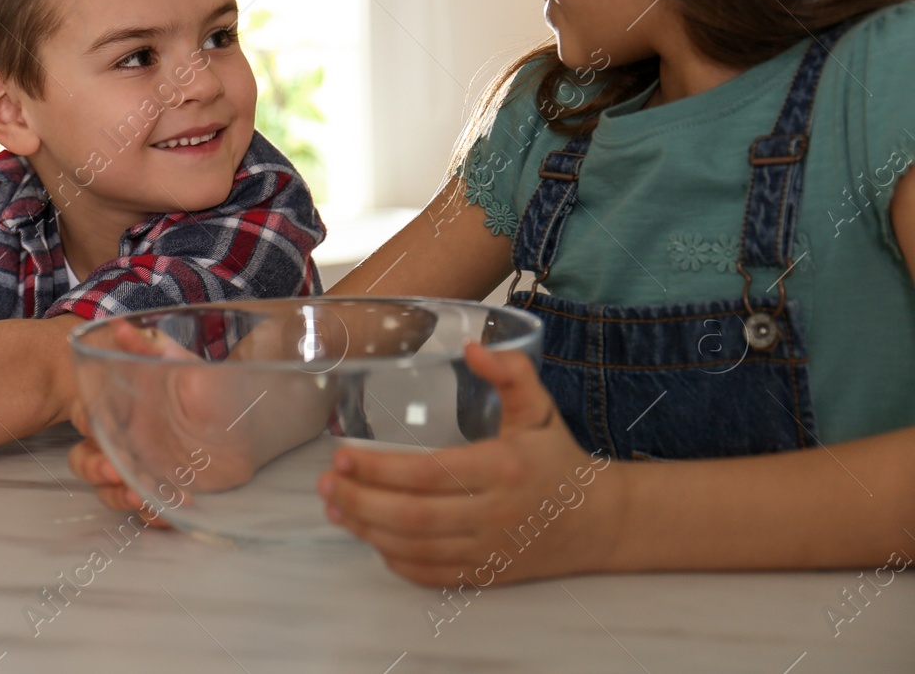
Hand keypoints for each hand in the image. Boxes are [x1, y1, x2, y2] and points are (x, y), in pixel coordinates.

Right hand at [67, 319, 270, 524]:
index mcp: (124, 407)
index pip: (88, 416)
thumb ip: (147, 349)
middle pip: (88, 458)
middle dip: (92, 467)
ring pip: (111, 489)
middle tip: (113, 469)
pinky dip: (155, 513)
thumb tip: (118, 326)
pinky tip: (174, 505)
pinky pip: (149, 511)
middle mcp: (128, 439)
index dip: (86, 422)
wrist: (255, 419)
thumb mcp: (182, 365)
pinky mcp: (169, 492)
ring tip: (140, 494)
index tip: (93, 425)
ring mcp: (146, 468)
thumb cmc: (214, 388)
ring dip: (118, 495)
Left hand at [316, 342, 624, 585]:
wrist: (598, 522)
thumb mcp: (540, 407)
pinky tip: (371, 537)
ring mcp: (488, 550)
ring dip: (367, 529)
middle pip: (413, 516)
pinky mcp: (485, 575)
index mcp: (504, 469)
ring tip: (335, 507)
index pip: (429, 474)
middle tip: (325, 484)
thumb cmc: (557, 459)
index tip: (343, 456)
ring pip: (415, 547)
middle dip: (360, 501)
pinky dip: (396, 559)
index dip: (380, 468)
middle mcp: (494, 514)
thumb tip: (472, 347)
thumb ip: (511, 373)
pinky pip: (431, 574)